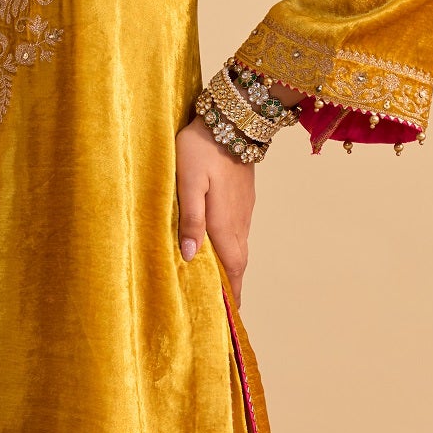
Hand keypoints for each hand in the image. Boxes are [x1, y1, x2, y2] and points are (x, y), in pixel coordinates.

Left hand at [176, 117, 254, 300]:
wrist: (230, 118)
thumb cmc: (201, 148)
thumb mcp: (187, 182)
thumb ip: (190, 219)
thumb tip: (190, 257)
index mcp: (224, 222)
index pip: (232, 267)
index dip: (233, 292)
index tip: (231, 314)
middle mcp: (239, 220)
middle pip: (239, 261)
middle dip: (233, 284)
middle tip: (225, 305)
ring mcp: (244, 208)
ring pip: (240, 245)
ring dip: (233, 265)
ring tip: (220, 280)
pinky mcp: (244, 196)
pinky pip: (240, 230)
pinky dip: (232, 246)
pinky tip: (221, 244)